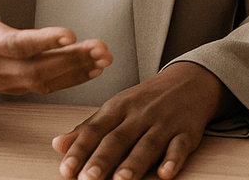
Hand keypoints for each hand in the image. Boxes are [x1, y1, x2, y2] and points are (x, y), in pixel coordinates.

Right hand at [0, 0, 110, 95]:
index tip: (71, 34)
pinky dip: (73, 80)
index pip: (16, 44)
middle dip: (72, 59)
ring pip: (46, 80)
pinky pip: (47, 87)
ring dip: (78, 69)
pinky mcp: (17, 87)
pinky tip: (95, 69)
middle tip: (102, 48)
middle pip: (38, 67)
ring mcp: (8, 80)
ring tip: (105, 57)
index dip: (43, 41)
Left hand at [53, 61, 232, 179]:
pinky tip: (165, 173)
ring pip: (148, 144)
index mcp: (119, 107)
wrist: (191, 79)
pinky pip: (180, 146)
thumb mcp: (117, 106)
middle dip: (103, 159)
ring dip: (134, 163)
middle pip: (119, 138)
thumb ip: (88, 128)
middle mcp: (141, 114)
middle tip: (88, 178)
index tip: (66, 169)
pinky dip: (173, 159)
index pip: (95, 129)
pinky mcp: (187, 131)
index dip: (80, 149)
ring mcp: (165, 122)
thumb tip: (57, 145)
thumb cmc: (148, 99)